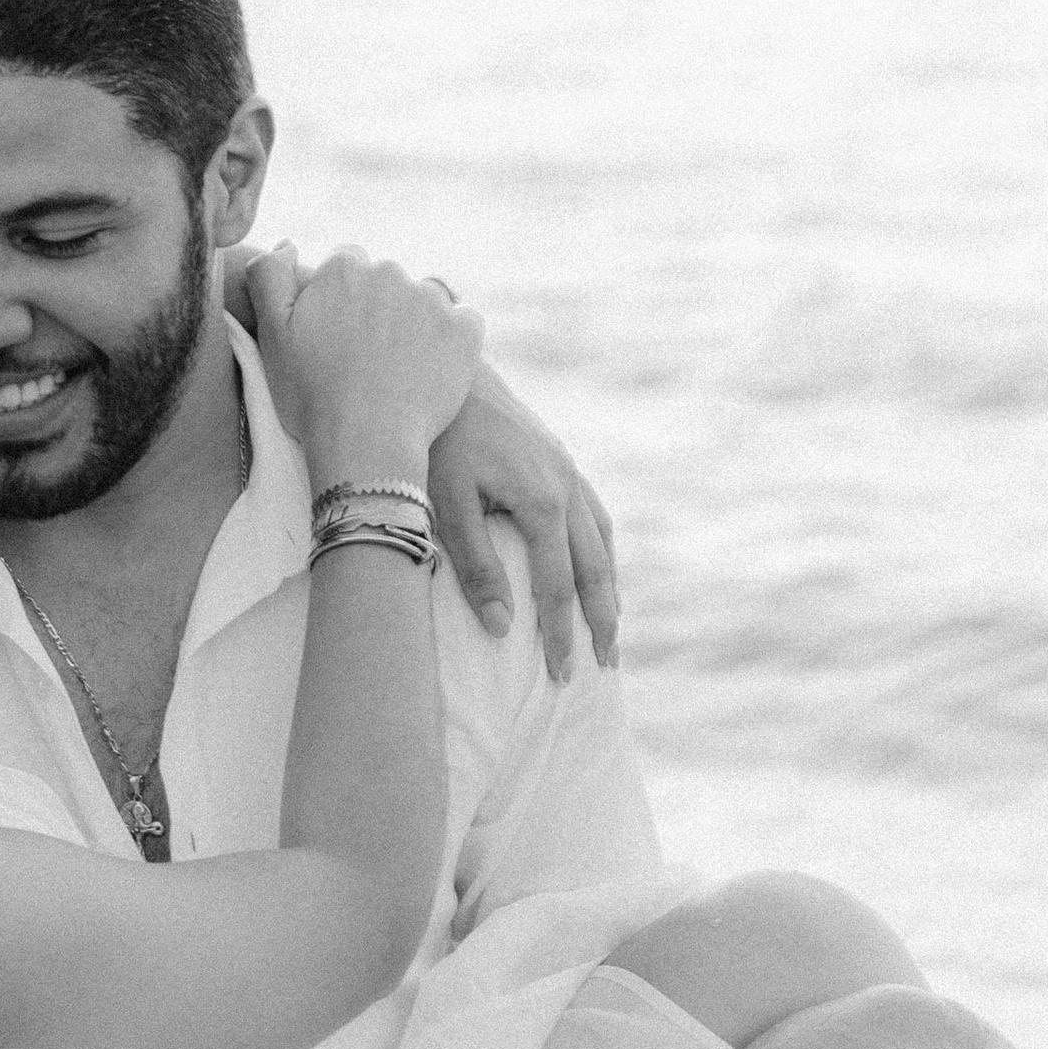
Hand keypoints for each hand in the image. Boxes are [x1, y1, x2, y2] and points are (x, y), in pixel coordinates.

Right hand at [244, 244, 484, 479]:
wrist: (366, 444)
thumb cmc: (312, 395)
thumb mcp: (272, 335)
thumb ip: (270, 278)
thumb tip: (289, 245)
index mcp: (344, 269)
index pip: (346, 265)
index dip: (340, 300)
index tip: (338, 336)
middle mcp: (390, 272)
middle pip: (386, 279)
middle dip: (378, 307)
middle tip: (366, 357)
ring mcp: (432, 300)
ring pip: (424, 298)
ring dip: (415, 320)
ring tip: (399, 366)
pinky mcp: (465, 329)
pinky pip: (463, 319)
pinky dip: (451, 338)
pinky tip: (432, 367)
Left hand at [428, 366, 619, 680]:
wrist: (445, 372)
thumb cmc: (436, 439)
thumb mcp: (447, 505)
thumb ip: (477, 567)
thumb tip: (502, 629)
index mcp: (543, 502)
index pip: (558, 587)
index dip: (561, 635)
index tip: (561, 677)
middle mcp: (568, 487)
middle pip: (596, 570)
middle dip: (601, 622)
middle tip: (605, 667)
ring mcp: (569, 470)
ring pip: (604, 541)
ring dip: (609, 589)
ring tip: (611, 629)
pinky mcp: (560, 459)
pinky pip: (595, 515)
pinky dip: (602, 551)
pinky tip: (597, 568)